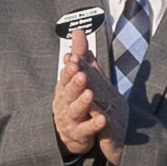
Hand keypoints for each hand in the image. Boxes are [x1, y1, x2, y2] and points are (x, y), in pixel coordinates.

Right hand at [51, 39, 109, 157]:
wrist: (68, 133)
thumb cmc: (72, 101)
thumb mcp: (75, 77)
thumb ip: (79, 54)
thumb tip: (78, 31)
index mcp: (64, 88)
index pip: (64, 76)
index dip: (68, 69)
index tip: (73, 60)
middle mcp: (64, 103)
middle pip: (68, 92)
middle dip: (74, 83)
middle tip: (81, 75)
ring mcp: (70, 119)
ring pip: (75, 110)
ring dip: (82, 102)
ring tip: (89, 94)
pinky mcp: (79, 134)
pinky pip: (86, 129)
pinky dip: (93, 124)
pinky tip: (102, 119)